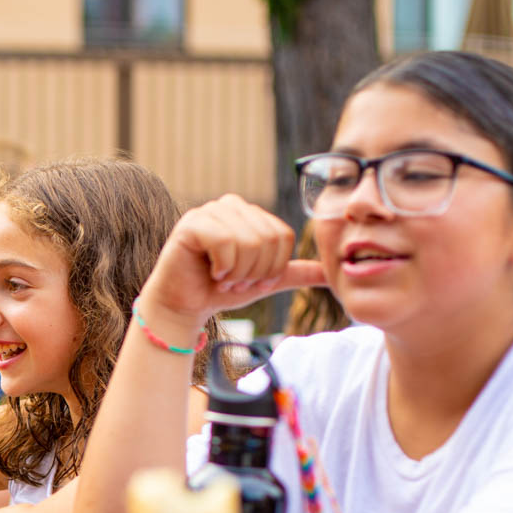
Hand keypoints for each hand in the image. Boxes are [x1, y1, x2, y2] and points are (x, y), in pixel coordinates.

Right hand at [138, 195, 326, 328]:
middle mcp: (231, 205)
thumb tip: (330, 273)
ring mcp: (209, 211)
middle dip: (254, 273)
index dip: (271, 268)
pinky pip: (225, 243)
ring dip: (237, 273)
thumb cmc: (219, 291)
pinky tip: (210, 272)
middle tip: (233, 282)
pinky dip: (222, 267)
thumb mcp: (263, 282)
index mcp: (250, 213)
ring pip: (249, 242)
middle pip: (268, 239)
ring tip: (221, 278)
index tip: (249, 281)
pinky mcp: (192, 224)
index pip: (283, 237)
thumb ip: (292, 272)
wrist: (183, 307)